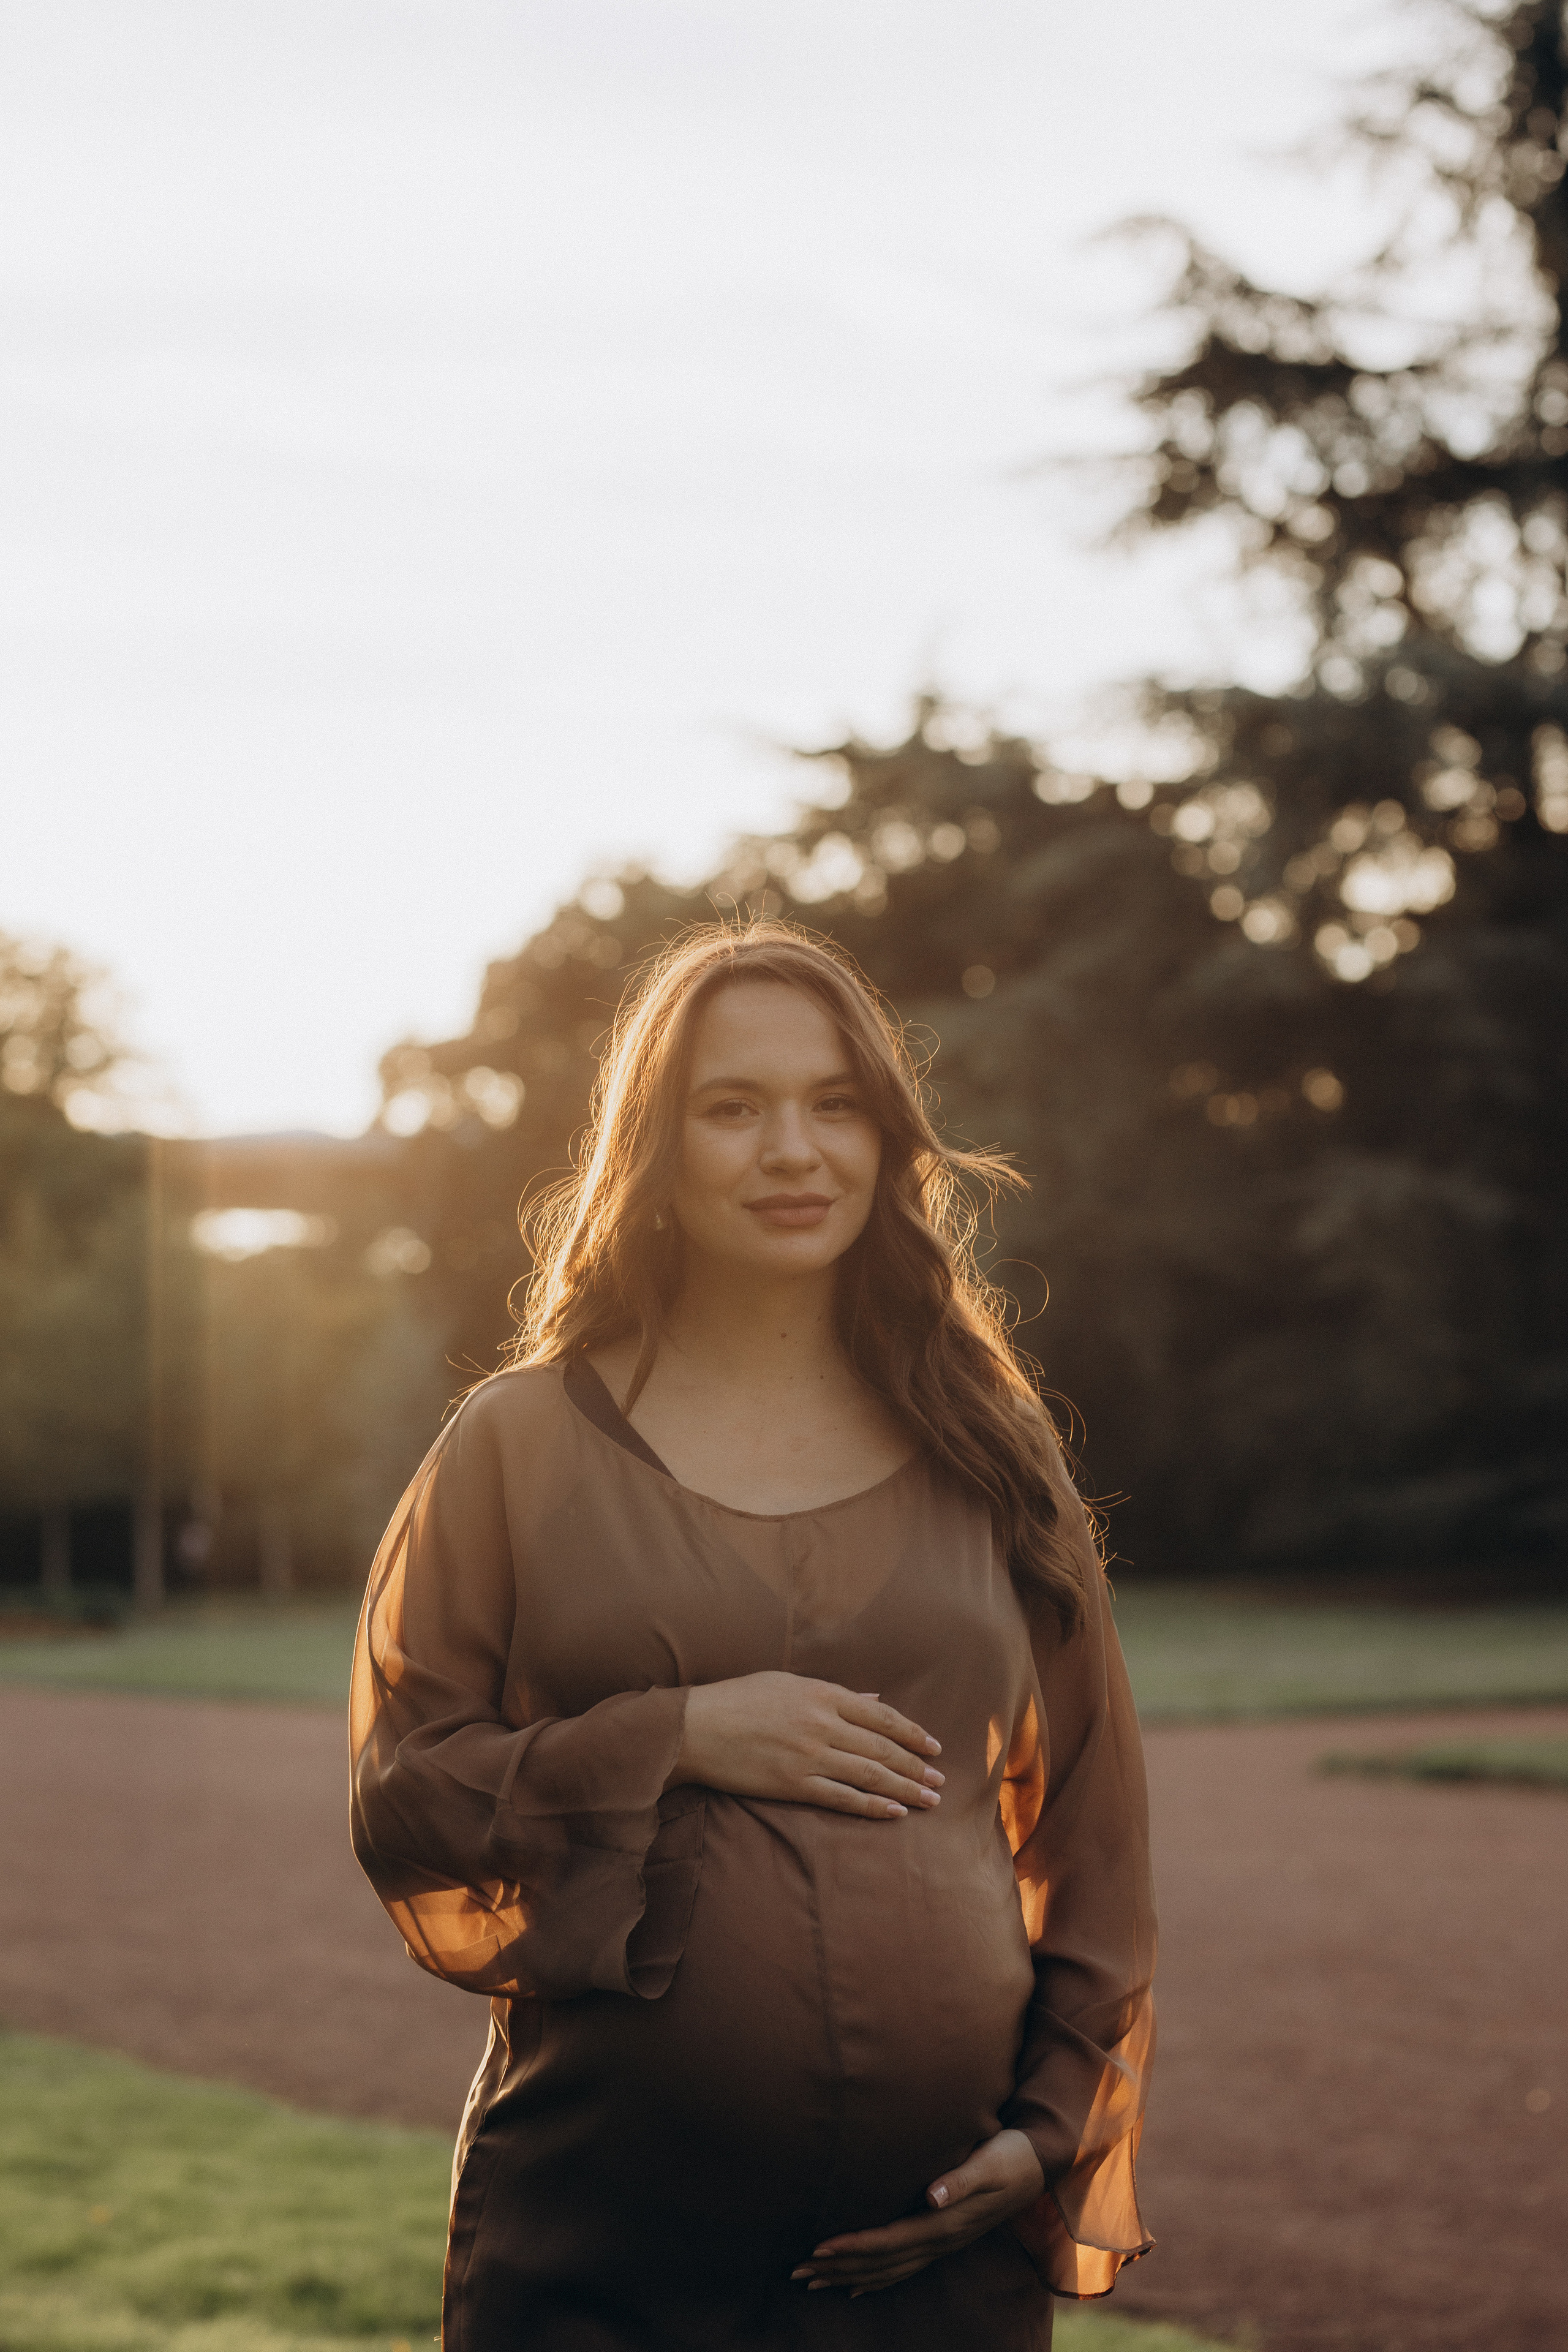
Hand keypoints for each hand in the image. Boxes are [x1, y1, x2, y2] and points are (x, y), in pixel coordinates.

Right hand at [668, 1672, 942, 1817]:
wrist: (694, 1728)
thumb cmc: (738, 1699)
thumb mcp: (787, 1682)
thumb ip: (833, 1692)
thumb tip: (873, 1698)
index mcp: (822, 1693)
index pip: (882, 1715)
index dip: (913, 1733)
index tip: (934, 1747)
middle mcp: (822, 1724)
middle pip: (882, 1747)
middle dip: (916, 1766)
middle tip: (940, 1781)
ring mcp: (809, 1756)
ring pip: (870, 1774)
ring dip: (905, 1788)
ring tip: (928, 1799)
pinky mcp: (793, 1785)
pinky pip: (843, 1798)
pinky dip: (872, 1805)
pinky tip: (894, 1812)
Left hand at [790, 2129, 1045, 2296]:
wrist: (1038, 2163)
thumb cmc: (1009, 2155)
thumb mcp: (989, 2161)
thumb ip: (961, 2179)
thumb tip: (931, 2195)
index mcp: (945, 2223)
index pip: (889, 2241)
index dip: (853, 2246)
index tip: (817, 2249)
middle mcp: (940, 2240)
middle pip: (881, 2263)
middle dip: (838, 2268)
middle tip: (796, 2273)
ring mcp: (942, 2243)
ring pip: (888, 2269)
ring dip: (849, 2276)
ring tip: (814, 2282)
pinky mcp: (944, 2236)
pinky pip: (904, 2266)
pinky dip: (877, 2278)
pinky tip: (857, 2286)